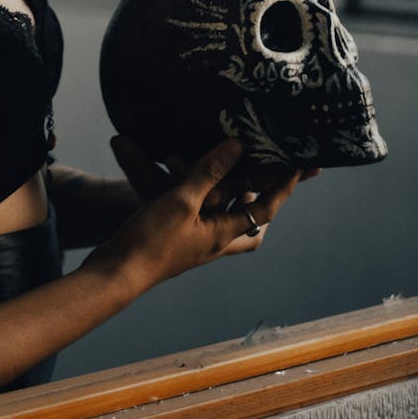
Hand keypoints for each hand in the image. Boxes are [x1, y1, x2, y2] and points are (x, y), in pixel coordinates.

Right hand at [88, 137, 303, 295]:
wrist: (116, 272)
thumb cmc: (151, 242)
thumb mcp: (182, 201)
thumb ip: (209, 173)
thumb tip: (237, 145)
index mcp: (223, 235)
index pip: (265, 208)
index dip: (284, 186)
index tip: (301, 166)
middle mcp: (215, 240)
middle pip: (252, 221)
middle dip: (262, 197)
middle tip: (268, 173)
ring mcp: (196, 241)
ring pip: (226, 216)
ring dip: (231, 192)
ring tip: (232, 164)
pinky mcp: (177, 237)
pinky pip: (202, 213)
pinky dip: (204, 193)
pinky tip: (190, 175)